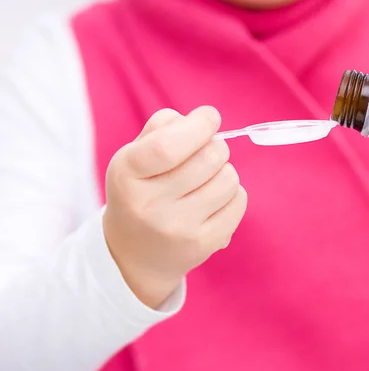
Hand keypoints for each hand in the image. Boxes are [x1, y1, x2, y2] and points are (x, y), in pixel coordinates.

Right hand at [103, 106, 247, 307]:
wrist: (134, 253)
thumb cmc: (142, 190)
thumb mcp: (135, 155)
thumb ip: (163, 127)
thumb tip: (205, 118)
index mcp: (127, 174)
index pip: (168, 146)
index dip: (198, 126)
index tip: (209, 117)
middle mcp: (150, 205)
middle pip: (209, 157)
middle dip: (215, 146)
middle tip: (206, 153)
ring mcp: (178, 228)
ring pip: (229, 179)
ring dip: (224, 171)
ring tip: (206, 180)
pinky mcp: (204, 244)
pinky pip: (239, 202)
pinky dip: (232, 194)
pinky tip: (214, 200)